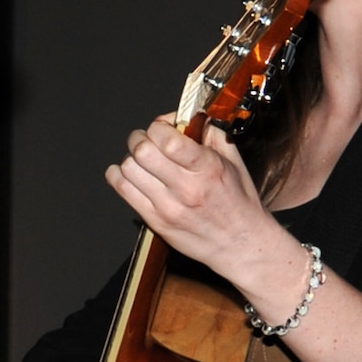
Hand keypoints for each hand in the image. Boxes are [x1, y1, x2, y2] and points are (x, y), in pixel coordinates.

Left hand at [105, 117, 281, 277]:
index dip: (158, 127)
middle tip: (147, 140)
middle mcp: (186, 188)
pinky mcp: (156, 222)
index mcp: (207, 168)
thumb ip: (211, 134)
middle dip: (140, 138)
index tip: (163, 129)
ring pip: (128, 169)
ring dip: (130, 158)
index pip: (166, 139)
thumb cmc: (239, 203)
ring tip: (142, 160)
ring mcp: (168, 207)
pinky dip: (120, 176)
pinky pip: (123, 190)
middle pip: (141, 151)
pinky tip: (131, 174)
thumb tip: (190, 117)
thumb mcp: (234, 161)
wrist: (241, 245)